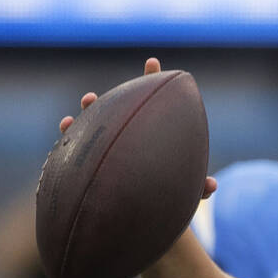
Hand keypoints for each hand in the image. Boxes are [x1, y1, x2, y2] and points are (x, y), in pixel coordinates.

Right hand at [62, 58, 216, 199]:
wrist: (147, 215)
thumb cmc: (168, 194)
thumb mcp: (184, 191)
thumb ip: (197, 189)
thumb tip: (212, 186)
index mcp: (154, 134)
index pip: (154, 102)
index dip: (153, 80)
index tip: (153, 63)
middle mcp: (130, 136)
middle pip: (120, 111)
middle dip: (111, 99)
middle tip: (96, 92)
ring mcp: (110, 146)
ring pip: (95, 126)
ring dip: (88, 113)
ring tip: (87, 101)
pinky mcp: (93, 162)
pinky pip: (77, 149)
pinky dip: (69, 138)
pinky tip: (65, 125)